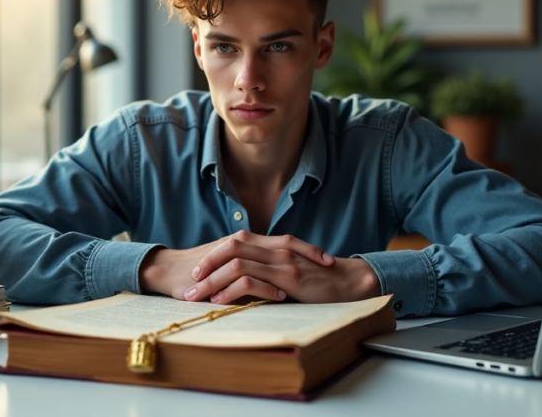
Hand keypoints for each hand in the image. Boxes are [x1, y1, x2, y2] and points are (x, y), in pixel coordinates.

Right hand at [138, 230, 334, 300]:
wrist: (168, 271)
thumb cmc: (201, 270)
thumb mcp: (231, 264)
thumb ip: (253, 266)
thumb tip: (277, 277)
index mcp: (247, 240)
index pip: (283, 240)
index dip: (307, 248)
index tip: (328, 258)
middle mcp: (242, 243)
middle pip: (283, 243)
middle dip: (308, 253)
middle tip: (330, 265)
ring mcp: (231, 255)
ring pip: (268, 257)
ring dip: (292, 268)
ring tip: (313, 279)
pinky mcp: (220, 272)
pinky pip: (247, 277)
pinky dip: (266, 286)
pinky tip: (281, 294)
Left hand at [184, 231, 380, 304]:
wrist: (350, 281)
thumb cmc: (322, 281)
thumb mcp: (292, 271)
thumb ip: (272, 271)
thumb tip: (249, 283)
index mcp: (275, 245)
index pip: (237, 241)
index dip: (215, 253)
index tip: (200, 270)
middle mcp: (275, 248)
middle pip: (230, 247)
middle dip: (207, 263)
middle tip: (191, 280)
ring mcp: (281, 261)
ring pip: (235, 263)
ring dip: (212, 280)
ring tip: (197, 295)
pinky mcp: (287, 277)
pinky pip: (251, 279)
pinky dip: (231, 289)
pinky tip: (220, 300)